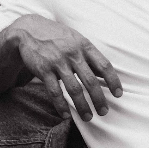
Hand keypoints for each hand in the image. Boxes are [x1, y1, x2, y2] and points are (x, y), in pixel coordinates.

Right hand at [6, 14, 121, 120]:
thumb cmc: (58, 37)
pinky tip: (66, 115)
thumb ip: (90, 56)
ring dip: (82, 106)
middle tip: (104, 112)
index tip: (118, 94)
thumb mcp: (77, 40)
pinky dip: (61, 105)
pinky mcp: (43, 70)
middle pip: (90, 81)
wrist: (29, 30)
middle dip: (99, 99)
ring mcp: (58, 62)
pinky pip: (55, 91)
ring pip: (74, 89)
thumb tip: (105, 74)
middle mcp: (73, 54)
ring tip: (88, 117)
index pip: (104, 65)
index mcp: (85, 46)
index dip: (113, 81)